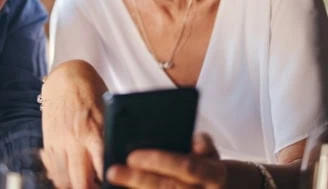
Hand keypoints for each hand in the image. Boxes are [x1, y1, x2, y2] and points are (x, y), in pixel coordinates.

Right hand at [41, 60, 107, 187]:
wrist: (65, 76)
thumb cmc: (90, 90)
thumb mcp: (107, 110)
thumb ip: (110, 133)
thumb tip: (120, 156)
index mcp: (94, 130)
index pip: (102, 168)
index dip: (108, 182)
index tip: (114, 183)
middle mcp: (75, 139)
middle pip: (80, 181)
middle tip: (97, 188)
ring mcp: (59, 142)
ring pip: (63, 179)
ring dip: (73, 186)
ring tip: (83, 185)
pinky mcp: (48, 141)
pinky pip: (52, 168)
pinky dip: (59, 177)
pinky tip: (68, 179)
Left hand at [106, 133, 226, 188]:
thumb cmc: (206, 165)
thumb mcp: (209, 152)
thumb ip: (202, 144)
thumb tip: (195, 142)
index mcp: (214, 175)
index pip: (187, 167)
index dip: (160, 162)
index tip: (132, 156)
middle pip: (169, 188)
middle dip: (139, 180)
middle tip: (113, 171)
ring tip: (113, 181)